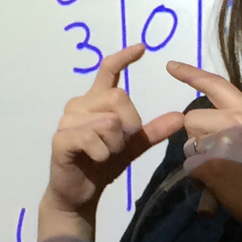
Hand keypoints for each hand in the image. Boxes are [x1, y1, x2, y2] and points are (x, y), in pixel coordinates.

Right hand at [43, 43, 184, 227]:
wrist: (78, 194)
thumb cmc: (102, 165)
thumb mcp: (132, 146)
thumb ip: (152, 131)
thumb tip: (179, 118)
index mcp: (94, 101)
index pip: (107, 70)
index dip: (124, 58)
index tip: (142, 48)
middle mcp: (79, 104)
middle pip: (118, 96)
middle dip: (130, 123)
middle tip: (122, 143)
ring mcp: (67, 120)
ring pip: (108, 121)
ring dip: (115, 144)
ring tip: (105, 154)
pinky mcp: (61, 138)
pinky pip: (93, 138)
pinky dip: (103, 153)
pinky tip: (97, 160)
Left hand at [165, 61, 241, 239]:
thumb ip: (233, 126)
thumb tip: (201, 130)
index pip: (215, 84)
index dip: (190, 74)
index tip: (170, 66)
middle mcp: (235, 119)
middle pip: (191, 118)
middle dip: (197, 137)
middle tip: (222, 157)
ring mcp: (222, 140)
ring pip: (188, 144)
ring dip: (198, 160)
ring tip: (224, 174)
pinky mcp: (211, 163)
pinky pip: (191, 166)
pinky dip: (200, 179)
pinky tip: (220, 186)